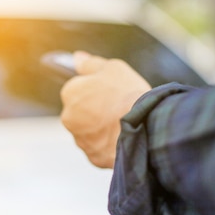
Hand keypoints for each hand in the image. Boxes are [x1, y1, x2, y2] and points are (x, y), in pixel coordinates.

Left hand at [60, 51, 150, 167]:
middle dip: (95, 110)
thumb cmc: (128, 94)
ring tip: (123, 123)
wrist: (145, 126)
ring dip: (102, 128)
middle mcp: (69, 118)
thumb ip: (90, 64)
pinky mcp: (93, 156)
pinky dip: (109, 144)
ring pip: (90, 132)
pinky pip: (100, 148)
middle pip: (81, 112)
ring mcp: (80, 140)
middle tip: (118, 106)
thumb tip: (77, 58)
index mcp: (70, 93)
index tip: (110, 91)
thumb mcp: (112, 68)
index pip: (77, 88)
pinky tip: (123, 137)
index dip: (95, 89)